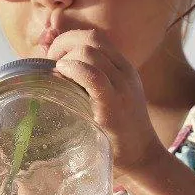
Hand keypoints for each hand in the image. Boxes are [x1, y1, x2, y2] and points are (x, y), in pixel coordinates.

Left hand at [46, 30, 162, 177]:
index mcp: (124, 69)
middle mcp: (125, 73)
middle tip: (50, 65)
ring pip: (89, 52)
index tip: (55, 57)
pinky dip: (73, 70)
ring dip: (65, 58)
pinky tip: (62, 76)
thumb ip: (90, 83)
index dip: (70, 39)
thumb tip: (54, 67)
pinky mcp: (114, 105)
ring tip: (55, 75)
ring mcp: (122, 87)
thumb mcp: (110, 99)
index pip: (96, 37)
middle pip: (90, 39)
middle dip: (63, 45)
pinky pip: (92, 75)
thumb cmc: (118, 133)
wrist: (143, 158)